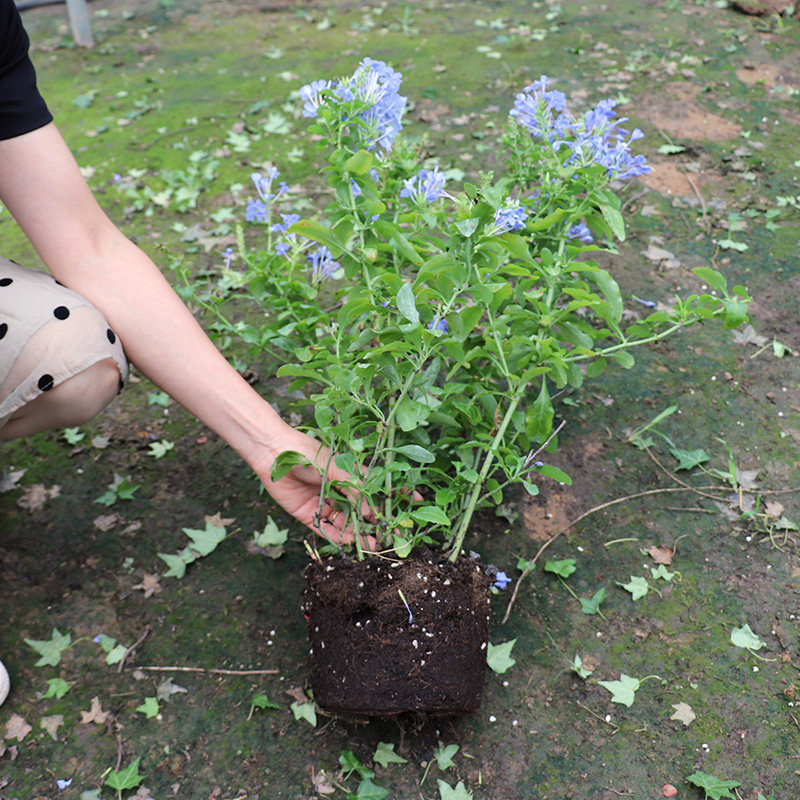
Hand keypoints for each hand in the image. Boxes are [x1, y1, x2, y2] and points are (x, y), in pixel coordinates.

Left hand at [251, 425, 378, 549]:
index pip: (364, 495)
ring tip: (369, 545)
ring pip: (341, 522)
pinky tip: (349, 542)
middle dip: (367, 525)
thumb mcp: (336, 468)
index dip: (375, 508)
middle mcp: (334, 490)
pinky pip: (323, 527)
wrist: (274, 453)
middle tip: (381, 539)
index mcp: (344, 476)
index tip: (387, 521)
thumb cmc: (308, 453)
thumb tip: (368, 511)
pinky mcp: (306, 513)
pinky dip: (335, 536)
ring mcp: (321, 502)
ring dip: (355, 534)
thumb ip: (353, 489)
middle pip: (354, 512)